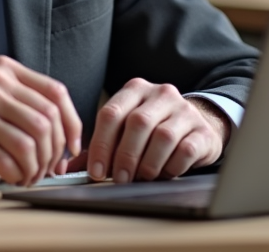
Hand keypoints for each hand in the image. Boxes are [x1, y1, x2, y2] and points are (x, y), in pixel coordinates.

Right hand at [0, 55, 81, 185]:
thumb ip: (22, 99)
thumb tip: (61, 133)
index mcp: (6, 71)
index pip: (56, 94)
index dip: (71, 124)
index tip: (72, 145)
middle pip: (46, 122)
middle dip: (53, 152)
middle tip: (48, 168)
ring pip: (30, 145)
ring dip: (36, 168)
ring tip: (29, 176)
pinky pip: (7, 162)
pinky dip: (17, 175)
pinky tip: (13, 177)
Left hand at [70, 79, 229, 182]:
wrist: (197, 127)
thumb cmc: (153, 130)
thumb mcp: (126, 130)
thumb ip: (100, 146)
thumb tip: (66, 167)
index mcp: (135, 90)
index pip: (111, 112)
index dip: (101, 144)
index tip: (96, 171)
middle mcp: (160, 94)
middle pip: (136, 123)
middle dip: (124, 156)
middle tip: (119, 178)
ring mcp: (184, 110)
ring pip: (162, 136)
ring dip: (147, 163)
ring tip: (141, 177)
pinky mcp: (202, 130)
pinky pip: (184, 150)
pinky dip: (170, 166)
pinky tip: (164, 172)